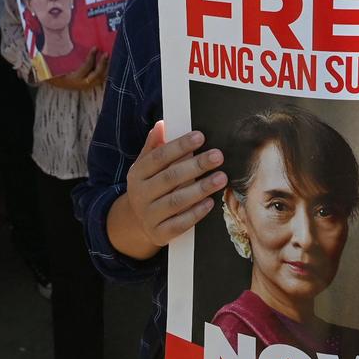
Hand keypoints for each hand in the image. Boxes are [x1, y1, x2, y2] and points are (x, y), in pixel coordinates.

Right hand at [47, 49, 109, 90]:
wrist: (45, 79)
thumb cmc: (49, 68)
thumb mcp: (54, 62)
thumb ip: (61, 54)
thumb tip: (64, 40)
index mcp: (71, 79)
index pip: (86, 68)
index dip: (91, 58)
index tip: (95, 47)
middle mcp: (79, 84)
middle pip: (96, 76)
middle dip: (102, 64)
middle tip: (106, 53)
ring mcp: (84, 86)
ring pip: (99, 79)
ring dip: (105, 68)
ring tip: (107, 57)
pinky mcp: (86, 85)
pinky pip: (98, 80)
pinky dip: (103, 72)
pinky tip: (105, 63)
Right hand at [125, 121, 226, 247]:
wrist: (137, 223)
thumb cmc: (150, 187)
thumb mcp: (146, 167)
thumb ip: (154, 146)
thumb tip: (161, 124)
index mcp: (137, 174)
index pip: (159, 157)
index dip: (180, 146)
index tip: (200, 136)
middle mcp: (140, 195)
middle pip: (170, 178)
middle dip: (196, 166)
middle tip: (218, 156)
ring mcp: (148, 216)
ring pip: (176, 201)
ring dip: (201, 188)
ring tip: (221, 178)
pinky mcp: (159, 234)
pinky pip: (179, 224)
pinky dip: (195, 213)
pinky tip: (210, 203)